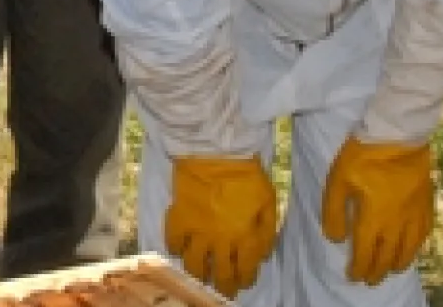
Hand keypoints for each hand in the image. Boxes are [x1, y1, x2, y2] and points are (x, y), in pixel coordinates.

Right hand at [164, 156, 278, 298]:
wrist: (217, 152)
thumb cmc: (248, 175)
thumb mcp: (268, 202)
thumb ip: (266, 231)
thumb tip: (261, 255)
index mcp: (245, 237)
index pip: (246, 269)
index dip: (246, 279)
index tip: (245, 281)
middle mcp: (221, 241)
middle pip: (221, 274)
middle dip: (224, 287)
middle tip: (224, 289)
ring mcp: (197, 232)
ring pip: (195, 266)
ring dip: (199, 275)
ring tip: (202, 276)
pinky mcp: (179, 219)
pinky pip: (173, 242)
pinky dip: (176, 250)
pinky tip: (180, 250)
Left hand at [321, 136, 434, 285]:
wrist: (398, 134)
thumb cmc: (363, 156)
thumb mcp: (337, 181)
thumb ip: (333, 213)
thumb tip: (336, 239)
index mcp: (372, 218)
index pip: (365, 253)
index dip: (359, 268)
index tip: (353, 276)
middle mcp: (396, 223)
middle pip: (387, 256)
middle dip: (377, 272)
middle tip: (370, 281)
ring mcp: (414, 214)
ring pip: (409, 249)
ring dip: (399, 264)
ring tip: (392, 270)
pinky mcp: (426, 203)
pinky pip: (424, 232)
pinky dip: (417, 246)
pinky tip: (413, 247)